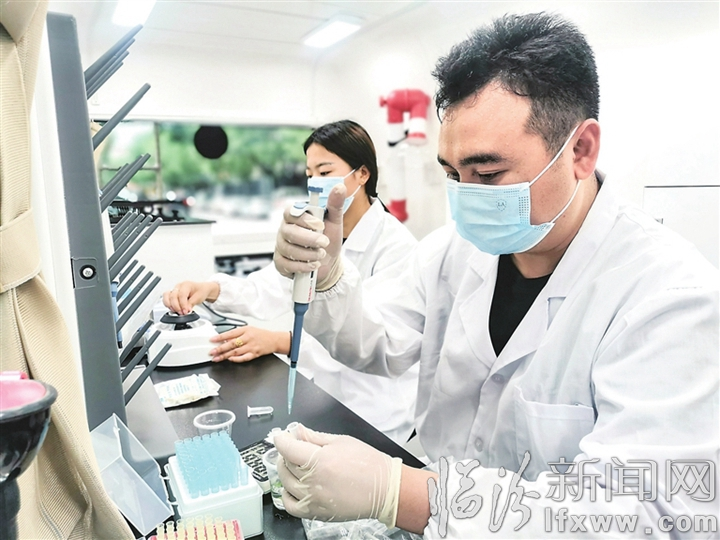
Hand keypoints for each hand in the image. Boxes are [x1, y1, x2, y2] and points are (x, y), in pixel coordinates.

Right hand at [162, 281, 219, 314]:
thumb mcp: (199, 297)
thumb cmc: (200, 291)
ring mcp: (174, 290)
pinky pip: (166, 298)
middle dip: (176, 306)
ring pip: (166, 296)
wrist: (201, 289)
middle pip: (173, 296)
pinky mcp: (172, 294)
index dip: (183, 304)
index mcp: (186, 285)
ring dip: (170, 305)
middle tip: (182, 313)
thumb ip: (191, 303)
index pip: (181, 295)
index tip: (186, 311)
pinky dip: (168, 304)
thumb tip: (186, 310)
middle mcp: (178, 286)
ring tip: (176, 311)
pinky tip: (173, 309)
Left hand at [209, 326, 289, 362]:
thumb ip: (237, 333)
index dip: (220, 337)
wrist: (274, 340)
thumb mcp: (248, 329)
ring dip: (225, 355)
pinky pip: (244, 358)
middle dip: (220, 348)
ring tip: (217, 358)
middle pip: (232, 344)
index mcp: (245, 330)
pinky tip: (230, 360)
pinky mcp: (254, 354)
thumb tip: (224, 339)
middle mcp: (248, 338)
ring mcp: (251, 347)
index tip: (212, 340)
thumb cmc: (260, 334)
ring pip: (236, 352)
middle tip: (212, 352)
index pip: (230, 333)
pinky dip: (237, 359)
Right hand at [274, 184, 344, 284]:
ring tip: (321, 255)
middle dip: (309, 239)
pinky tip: (313, 265)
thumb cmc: (328, 238)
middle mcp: (285, 229)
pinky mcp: (280, 262)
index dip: (304, 219)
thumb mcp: (335, 222)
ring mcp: (281, 246)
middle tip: (324, 242)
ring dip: (308, 254)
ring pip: (288, 249)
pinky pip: (286, 264)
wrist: (328, 262)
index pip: (291, 212)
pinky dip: (302, 266)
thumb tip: (340, 187)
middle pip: (288, 232)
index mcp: (296, 216)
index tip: (320, 224)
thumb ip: (335, 205)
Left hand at [274, 423, 401, 526]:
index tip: (281, 436)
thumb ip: (315, 437)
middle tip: (293, 447)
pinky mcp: (317, 512)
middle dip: (286, 452)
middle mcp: (314, 482)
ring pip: (286, 483)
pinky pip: (291, 506)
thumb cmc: (368, 464)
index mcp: (320, 460)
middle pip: (286, 464)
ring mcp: (314, 499)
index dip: (281, 439)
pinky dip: (286, 496)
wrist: (385, 488)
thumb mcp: (341, 441)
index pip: (288, 448)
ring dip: (285, 471)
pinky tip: (292, 487)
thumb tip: (298, 431)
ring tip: (294, 464)